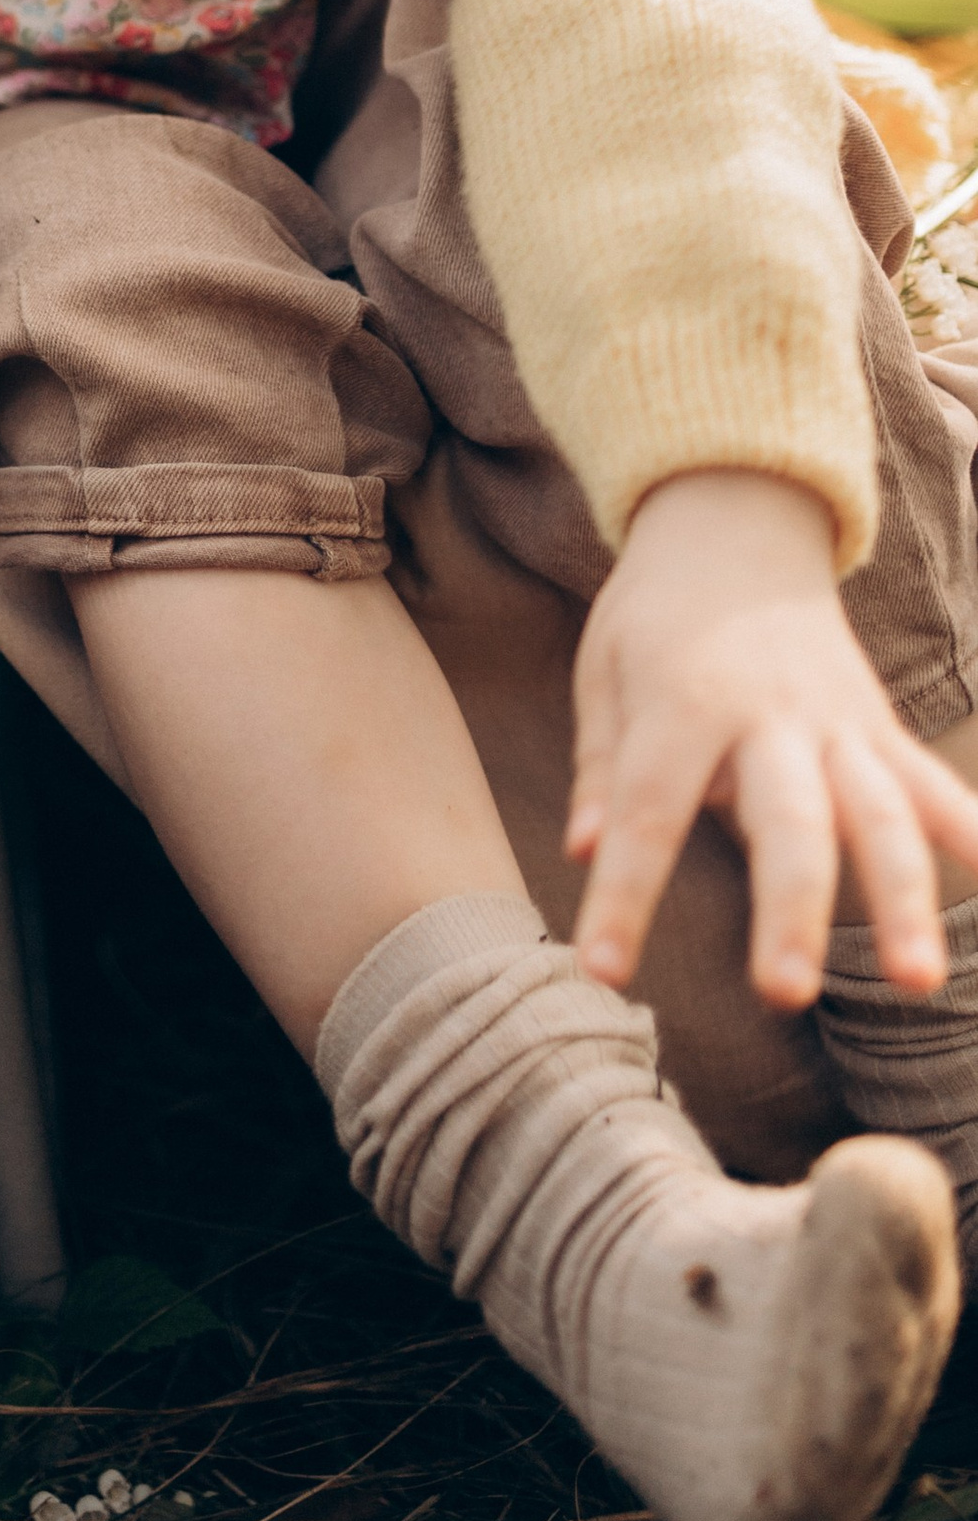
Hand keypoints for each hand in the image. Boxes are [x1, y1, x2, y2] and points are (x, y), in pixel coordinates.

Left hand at [568, 467, 977, 1008]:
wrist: (736, 525)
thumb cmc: (654, 614)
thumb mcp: (603, 670)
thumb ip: (600, 767)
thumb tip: (582, 853)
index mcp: (683, 702)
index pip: (647, 812)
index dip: (625, 895)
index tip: (604, 970)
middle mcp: (770, 717)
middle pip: (786, 825)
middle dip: (789, 913)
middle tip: (781, 995)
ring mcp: (839, 725)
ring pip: (881, 817)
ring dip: (903, 901)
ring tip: (916, 982)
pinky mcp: (881, 730)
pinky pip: (935, 790)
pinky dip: (972, 838)